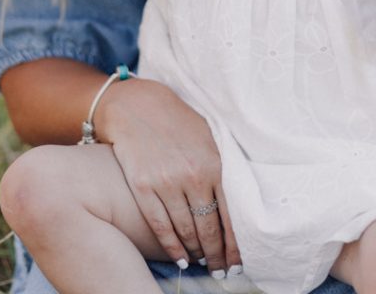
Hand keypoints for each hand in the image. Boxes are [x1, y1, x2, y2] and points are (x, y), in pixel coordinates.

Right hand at [98, 77, 241, 276]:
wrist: (138, 106)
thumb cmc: (177, 121)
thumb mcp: (208, 137)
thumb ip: (221, 166)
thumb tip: (237, 199)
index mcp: (214, 164)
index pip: (230, 214)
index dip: (234, 243)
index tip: (237, 261)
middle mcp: (192, 177)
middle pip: (208, 228)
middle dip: (216, 254)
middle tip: (221, 269)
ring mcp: (166, 183)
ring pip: (185, 230)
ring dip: (195, 251)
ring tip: (202, 262)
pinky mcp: (143, 188)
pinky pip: (160, 226)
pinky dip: (171, 246)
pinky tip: (179, 257)